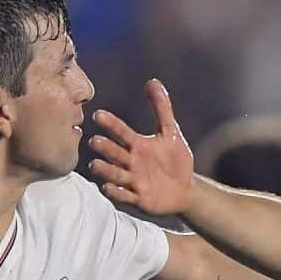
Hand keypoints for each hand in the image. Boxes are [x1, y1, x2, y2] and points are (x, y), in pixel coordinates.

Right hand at [89, 79, 194, 215]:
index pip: (121, 132)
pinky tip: (108, 187)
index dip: (111, 124)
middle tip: (94, 141)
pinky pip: (124, 196)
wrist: (186, 189)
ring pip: (114, 174)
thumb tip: (153, 81)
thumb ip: (162, 108)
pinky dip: (116, 192)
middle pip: (114, 153)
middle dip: (104, 148)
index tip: (98, 115)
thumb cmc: (174, 160)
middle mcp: (131, 162)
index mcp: (137, 145)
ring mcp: (133, 181)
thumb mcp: (171, 132)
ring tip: (95, 164)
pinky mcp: (139, 199)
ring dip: (104, 170)